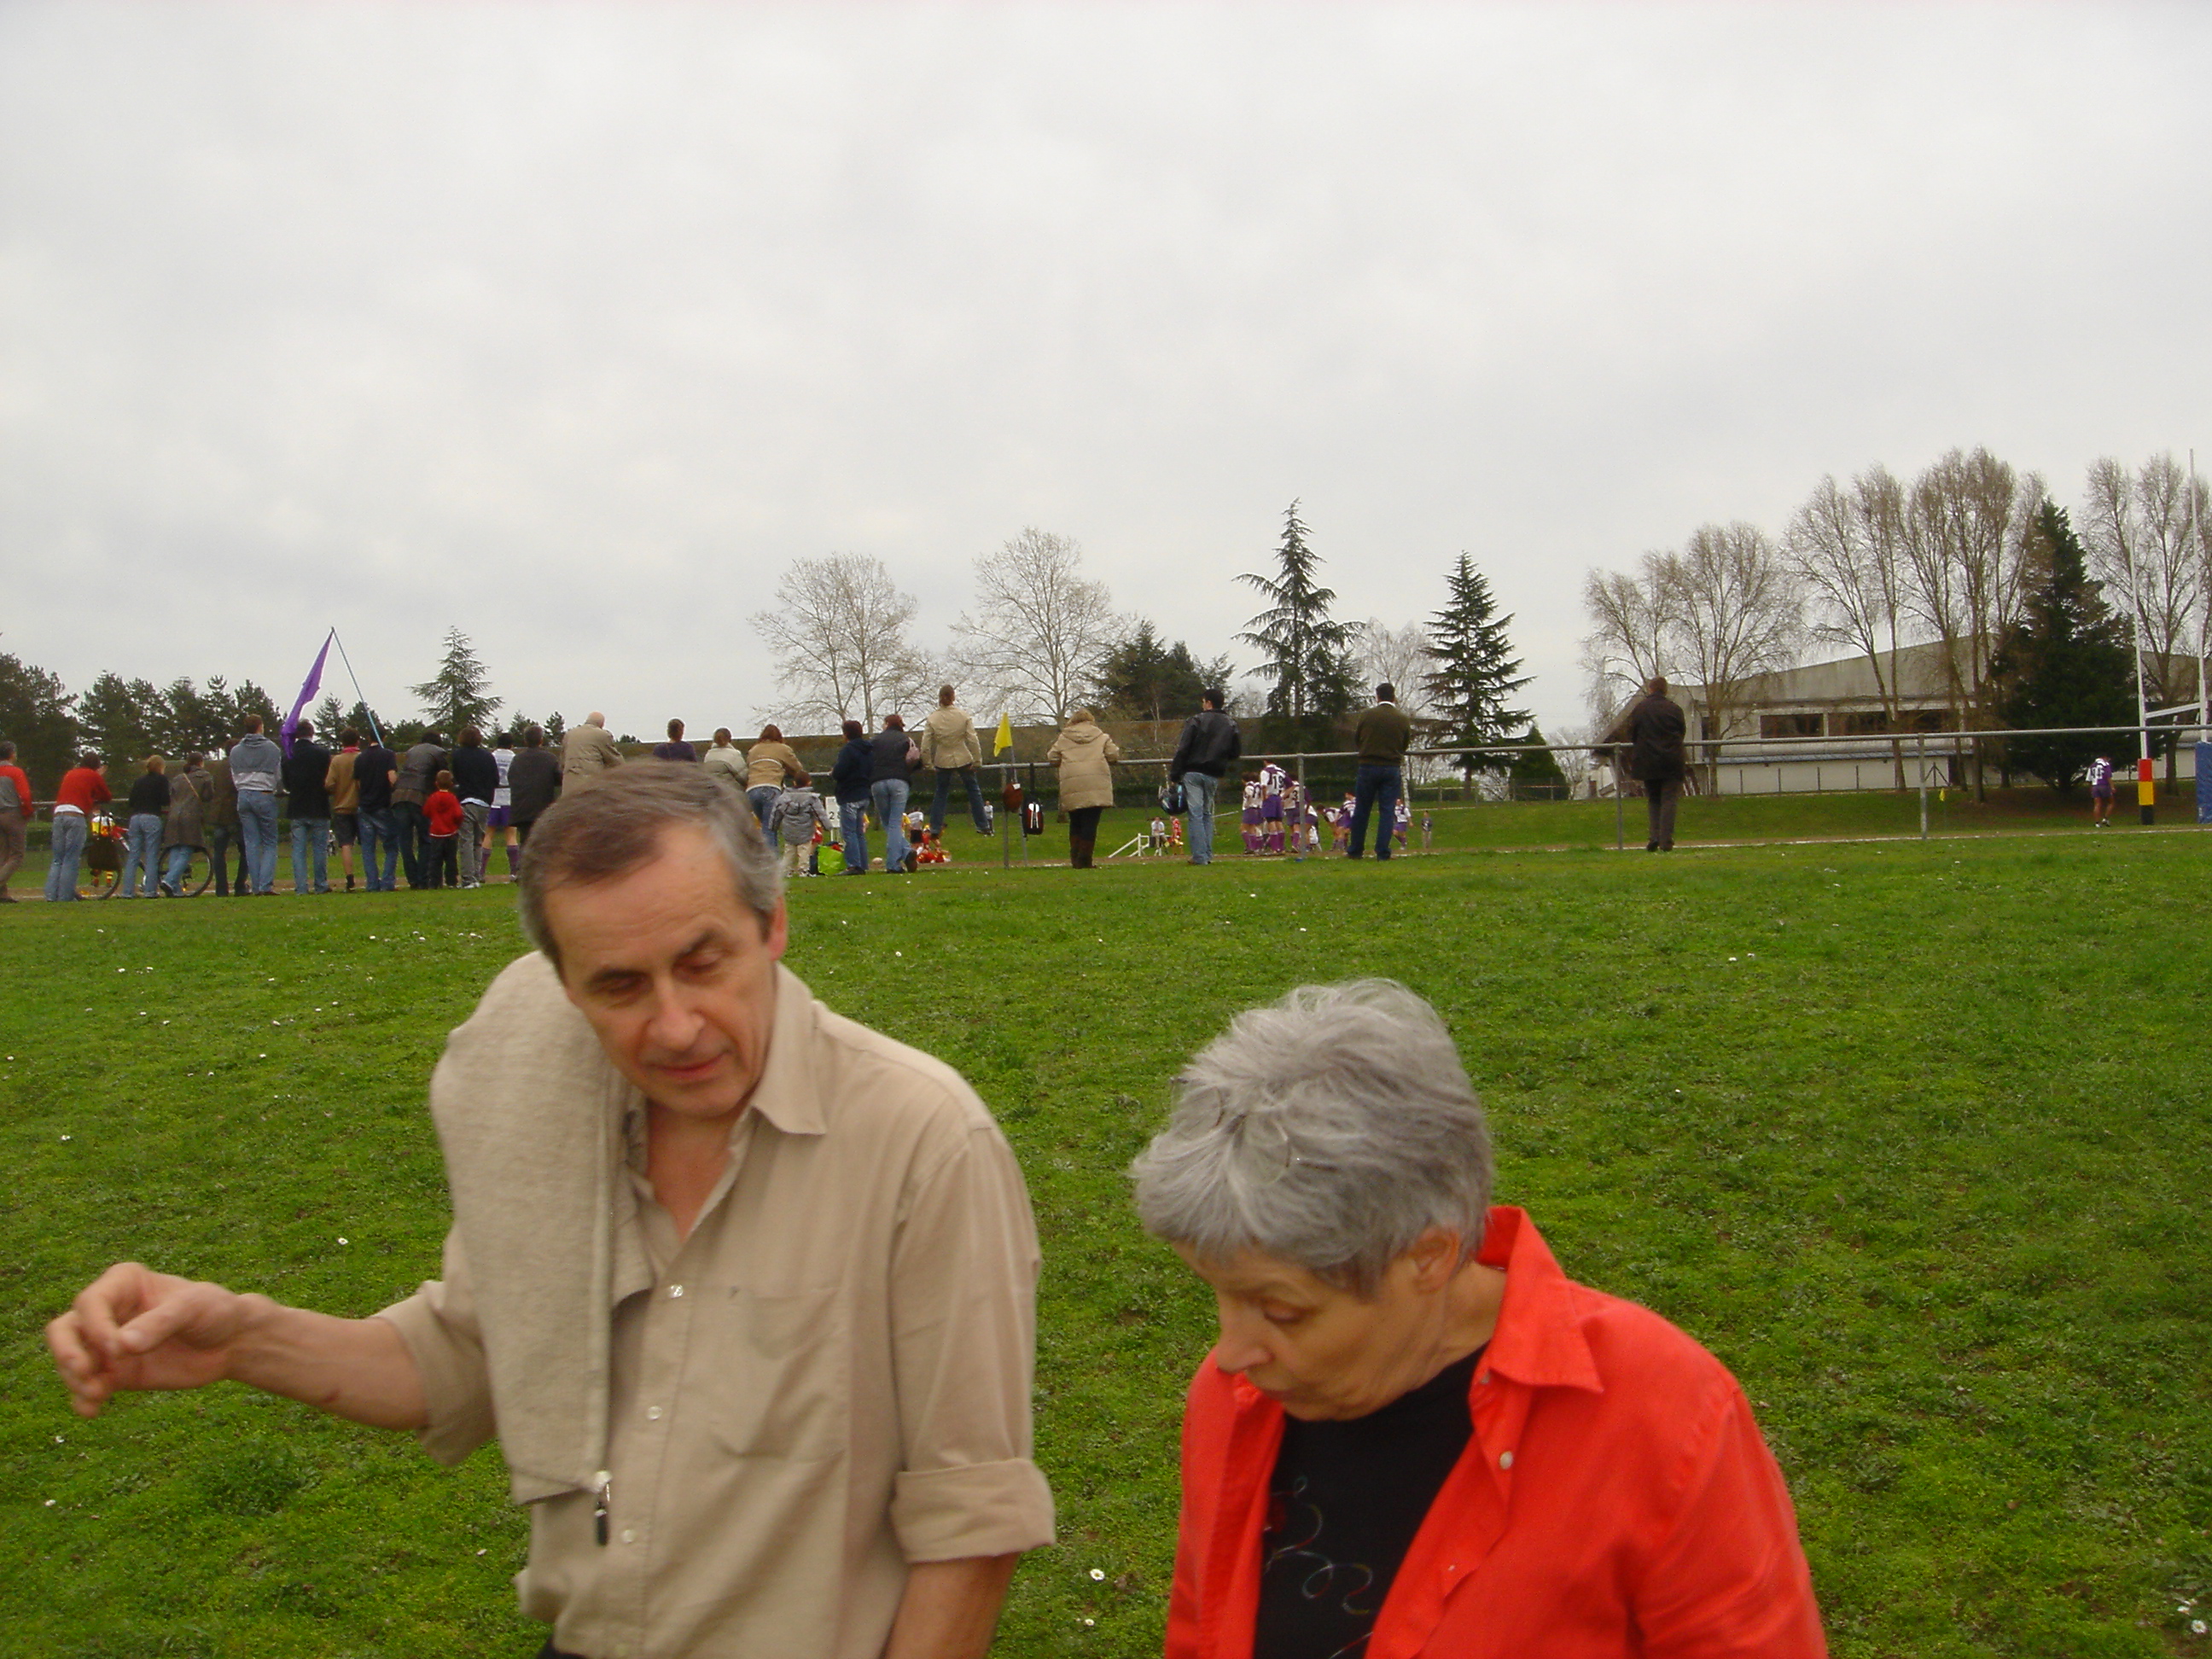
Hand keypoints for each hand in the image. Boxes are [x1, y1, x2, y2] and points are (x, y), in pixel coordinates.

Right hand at [47, 1262, 255, 1416]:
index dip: (95, 1326)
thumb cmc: (214, 1311)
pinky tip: (91, 1410)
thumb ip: (159, 1324)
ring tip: (96, 1395)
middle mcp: (108, 1313)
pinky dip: (84, 1400)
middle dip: (66, 1352)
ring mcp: (108, 1345)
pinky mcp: (115, 1373)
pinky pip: (88, 1387)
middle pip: (64, 1330)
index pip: (90, 1303)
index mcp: (124, 1283)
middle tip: (83, 1372)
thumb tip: (120, 1347)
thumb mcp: (194, 1308)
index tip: (118, 1348)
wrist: (232, 1342)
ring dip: (75, 1380)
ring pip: (71, 1361)